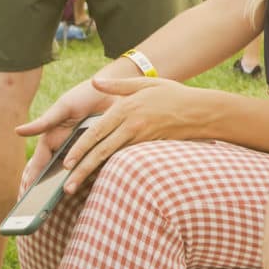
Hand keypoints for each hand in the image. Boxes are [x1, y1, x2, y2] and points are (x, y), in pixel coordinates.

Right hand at [16, 79, 111, 186]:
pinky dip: (94, 173)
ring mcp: (86, 150)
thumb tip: (17, 131)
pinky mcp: (104, 149)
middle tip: (42, 205)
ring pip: (77, 171)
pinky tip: (93, 182)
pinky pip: (97, 164)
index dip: (33, 179)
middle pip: (57, 173)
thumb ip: (44, 122)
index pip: (40, 164)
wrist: (115, 89)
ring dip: (73, 182)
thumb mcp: (63, 107)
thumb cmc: (84, 95)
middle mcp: (68, 148)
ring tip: (67, 194)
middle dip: (50, 188)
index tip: (25, 196)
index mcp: (54, 139)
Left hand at [59, 77, 202, 191]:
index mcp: (127, 108)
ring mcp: (142, 138)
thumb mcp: (146, 84)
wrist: (201, 110)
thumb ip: (118, 85)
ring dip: (92, 173)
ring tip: (77, 186)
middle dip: (81, 167)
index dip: (80, 148)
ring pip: (111, 158)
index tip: (66, 161)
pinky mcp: (151, 147)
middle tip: (66, 183)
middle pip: (101, 149)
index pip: (96, 131)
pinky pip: (127, 159)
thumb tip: (94, 82)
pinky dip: (112, 170)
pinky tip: (103, 179)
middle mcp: (131, 124)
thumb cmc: (174, 95)